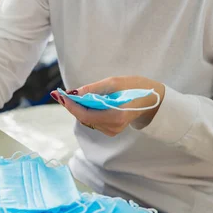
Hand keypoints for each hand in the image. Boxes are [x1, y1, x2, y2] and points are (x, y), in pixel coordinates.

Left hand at [51, 76, 165, 135]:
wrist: (152, 99)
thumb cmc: (135, 87)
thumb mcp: (115, 82)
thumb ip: (93, 89)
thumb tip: (74, 93)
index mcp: (116, 116)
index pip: (86, 114)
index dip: (71, 105)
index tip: (60, 95)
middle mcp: (113, 127)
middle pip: (84, 118)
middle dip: (72, 106)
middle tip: (61, 94)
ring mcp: (112, 130)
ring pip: (87, 120)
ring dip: (79, 108)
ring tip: (74, 97)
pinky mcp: (111, 130)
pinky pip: (93, 121)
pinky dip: (87, 111)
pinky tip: (87, 103)